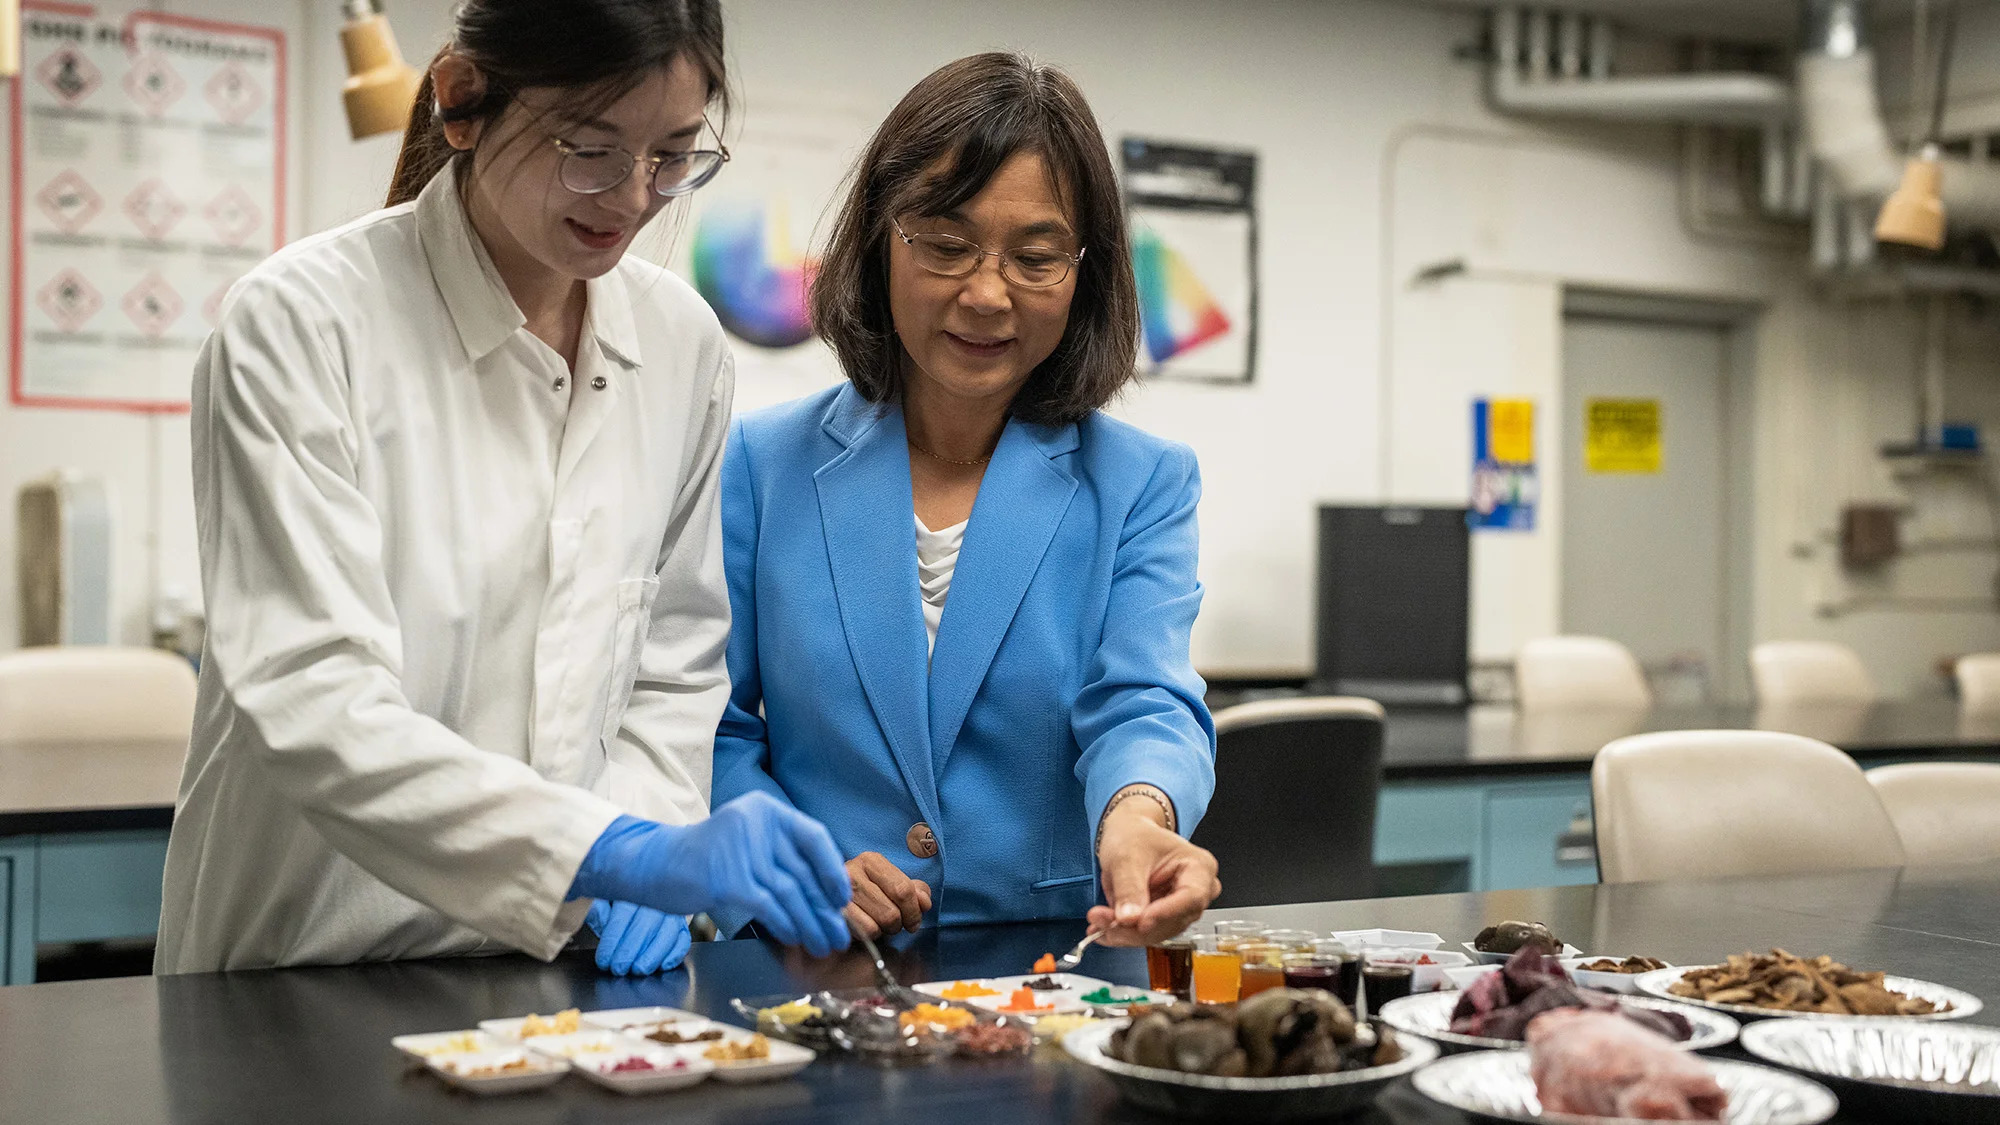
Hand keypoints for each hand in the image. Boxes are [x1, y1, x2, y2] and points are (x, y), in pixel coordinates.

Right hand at [571, 794, 852, 957]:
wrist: (655, 864)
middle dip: (824, 908)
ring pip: (790, 892)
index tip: (842, 899)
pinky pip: (769, 906)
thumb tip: (827, 895)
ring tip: (822, 943)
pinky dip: (786, 924)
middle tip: (839, 934)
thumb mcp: (748, 844)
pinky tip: (794, 937)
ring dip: (810, 923)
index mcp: (766, 809)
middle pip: (803, 870)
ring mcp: (740, 848)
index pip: (814, 836)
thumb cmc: (707, 860)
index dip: (832, 870)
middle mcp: (755, 821)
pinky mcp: (727, 878)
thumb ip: (782, 857)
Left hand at [586, 901, 690, 974]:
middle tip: (619, 968)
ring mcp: (672, 910)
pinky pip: (683, 939)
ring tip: (639, 970)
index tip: (604, 960)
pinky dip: (675, 953)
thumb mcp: (603, 898)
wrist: (642, 892)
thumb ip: (598, 909)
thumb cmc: (619, 897)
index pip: (623, 917)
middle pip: (646, 925)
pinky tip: (662, 965)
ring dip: (653, 955)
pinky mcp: (682, 923)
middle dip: (631, 951)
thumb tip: (602, 922)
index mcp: (633, 888)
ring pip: (668, 933)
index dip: (613, 941)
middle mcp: (656, 897)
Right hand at [842, 852, 931, 939]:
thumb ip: (914, 890)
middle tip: (895, 924)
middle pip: (892, 911)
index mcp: (871, 861)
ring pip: (880, 923)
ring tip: (878, 922)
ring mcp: (840, 894)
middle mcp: (853, 872)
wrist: (829, 896)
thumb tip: (924, 902)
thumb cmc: (867, 892)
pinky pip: (865, 931)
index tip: (914, 921)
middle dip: (899, 923)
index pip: (904, 890)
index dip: (914, 911)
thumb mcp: (892, 884)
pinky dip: (870, 934)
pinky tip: (864, 926)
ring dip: (885, 930)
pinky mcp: (834, 914)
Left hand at [1087, 809, 1220, 946]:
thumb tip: (1129, 918)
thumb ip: (1129, 887)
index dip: (1166, 913)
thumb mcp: (1128, 856)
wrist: (1126, 835)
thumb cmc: (1134, 837)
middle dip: (1135, 927)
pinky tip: (1103, 926)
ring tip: (1097, 921)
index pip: (1191, 897)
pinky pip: (1145, 934)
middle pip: (1173, 921)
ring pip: (1157, 933)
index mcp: (1199, 867)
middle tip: (1103, 921)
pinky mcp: (1163, 919)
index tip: (1140, 921)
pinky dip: (1123, 932)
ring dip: (1125, 932)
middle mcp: (1197, 892)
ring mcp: (1180, 908)